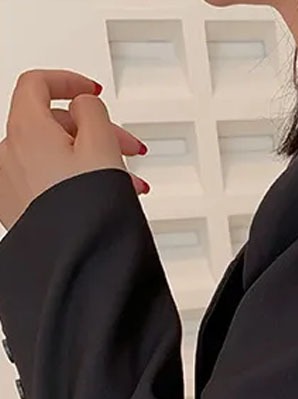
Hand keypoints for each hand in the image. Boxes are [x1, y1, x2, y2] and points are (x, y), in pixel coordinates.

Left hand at [0, 70, 148, 230]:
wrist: (75, 260)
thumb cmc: (86, 211)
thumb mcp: (103, 146)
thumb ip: (93, 112)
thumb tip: (85, 106)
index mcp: (28, 129)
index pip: (38, 84)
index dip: (69, 81)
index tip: (91, 90)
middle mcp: (11, 151)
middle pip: (54, 124)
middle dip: (95, 132)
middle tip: (127, 147)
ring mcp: (12, 181)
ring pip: (54, 155)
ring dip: (91, 161)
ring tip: (125, 184)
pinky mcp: (19, 207)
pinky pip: (47, 180)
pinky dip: (74, 180)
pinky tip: (101, 197)